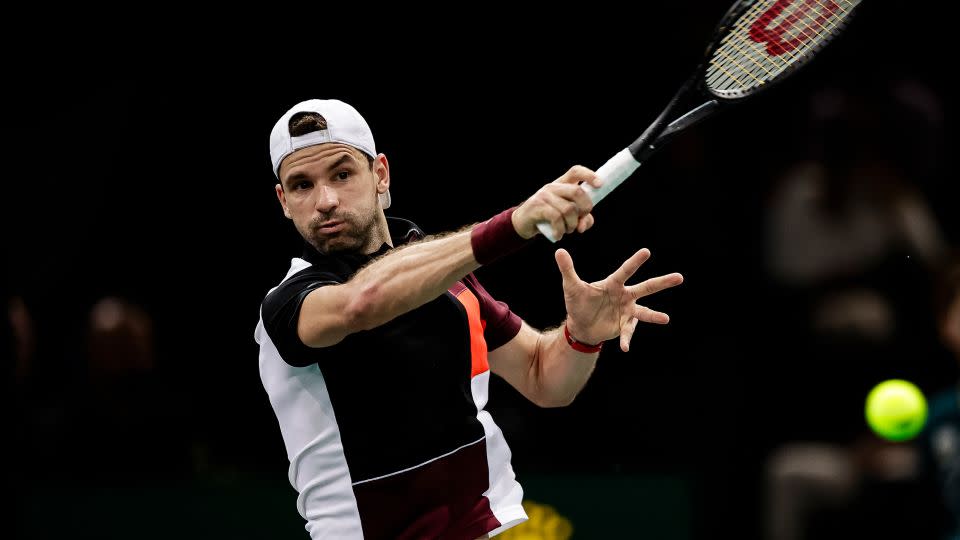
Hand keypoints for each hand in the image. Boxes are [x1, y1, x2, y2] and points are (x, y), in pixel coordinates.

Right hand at [512, 166, 603, 239]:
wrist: (522, 223)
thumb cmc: (547, 218)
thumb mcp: (566, 216)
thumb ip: (581, 218)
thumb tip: (583, 226)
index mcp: (561, 184)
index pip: (576, 171)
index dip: (589, 175)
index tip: (600, 185)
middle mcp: (553, 187)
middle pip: (577, 191)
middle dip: (585, 208)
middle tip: (581, 220)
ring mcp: (544, 196)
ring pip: (568, 209)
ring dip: (572, 225)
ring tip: (567, 231)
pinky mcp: (537, 207)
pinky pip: (556, 218)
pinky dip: (560, 231)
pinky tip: (558, 236)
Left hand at [556, 248, 682, 351]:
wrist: (581, 325)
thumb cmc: (578, 303)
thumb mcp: (571, 287)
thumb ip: (567, 269)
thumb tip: (559, 250)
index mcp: (613, 284)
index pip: (626, 271)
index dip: (635, 262)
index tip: (647, 251)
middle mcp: (625, 296)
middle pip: (646, 287)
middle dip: (662, 282)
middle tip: (679, 277)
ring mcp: (627, 311)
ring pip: (644, 312)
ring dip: (655, 316)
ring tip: (666, 319)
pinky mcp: (624, 326)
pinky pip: (628, 333)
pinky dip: (626, 340)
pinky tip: (624, 348)